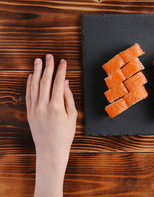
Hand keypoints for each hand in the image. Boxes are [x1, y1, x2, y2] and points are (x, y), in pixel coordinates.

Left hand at [26, 54, 76, 196]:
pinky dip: (29, 84)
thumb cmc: (65, 134)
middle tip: (49, 56)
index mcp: (56, 106)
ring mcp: (34, 109)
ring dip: (36, 72)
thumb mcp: (72, 116)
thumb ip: (68, 97)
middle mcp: (43, 106)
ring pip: (34, 86)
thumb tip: (65, 82)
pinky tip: (30, 76)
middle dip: (48, 67)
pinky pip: (28, 95)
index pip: (58, 83)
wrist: (50, 150)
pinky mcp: (29, 113)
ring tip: (38, 61)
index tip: (63, 61)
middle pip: (45, 81)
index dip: (60, 70)